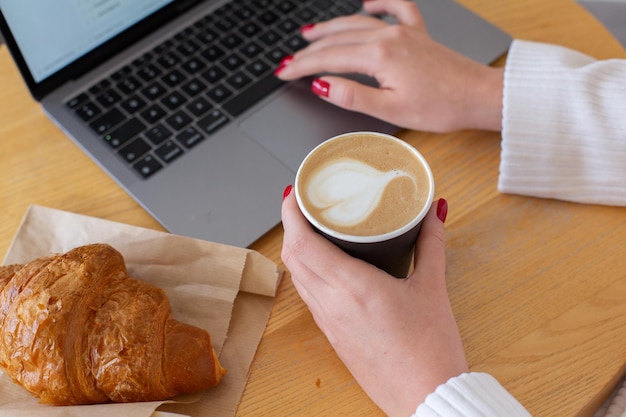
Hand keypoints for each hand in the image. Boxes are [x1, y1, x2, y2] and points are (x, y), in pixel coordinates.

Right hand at [275, 0, 503, 132]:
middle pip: (339, 39)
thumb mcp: (391, 109)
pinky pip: (395, 8)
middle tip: (287, 60)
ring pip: (358, 23)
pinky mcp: (418, 33)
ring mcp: (404, 31)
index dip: (302, 66)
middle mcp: (389, 37)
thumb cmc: (441, 107)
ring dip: (331, 27)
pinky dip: (377, 4)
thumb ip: (353, 95)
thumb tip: (322, 85)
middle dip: (309, 50)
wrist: (478, 96)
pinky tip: (367, 3)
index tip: (283, 72)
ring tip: (310, 33)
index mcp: (380, 56)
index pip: (329, 59)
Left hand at [281, 188, 468, 416]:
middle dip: (291, 225)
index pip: (301, 242)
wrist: (425, 398)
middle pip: (292, 256)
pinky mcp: (333, 335)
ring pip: (297, 277)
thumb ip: (431, 244)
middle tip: (305, 204)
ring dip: (296, 249)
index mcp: (351, 286)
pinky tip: (325, 266)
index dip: (290, 213)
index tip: (294, 192)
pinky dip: (307, 272)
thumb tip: (434, 213)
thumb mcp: (432, 288)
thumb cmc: (429, 349)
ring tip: (312, 229)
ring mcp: (328, 322)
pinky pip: (309, 296)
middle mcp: (330, 303)